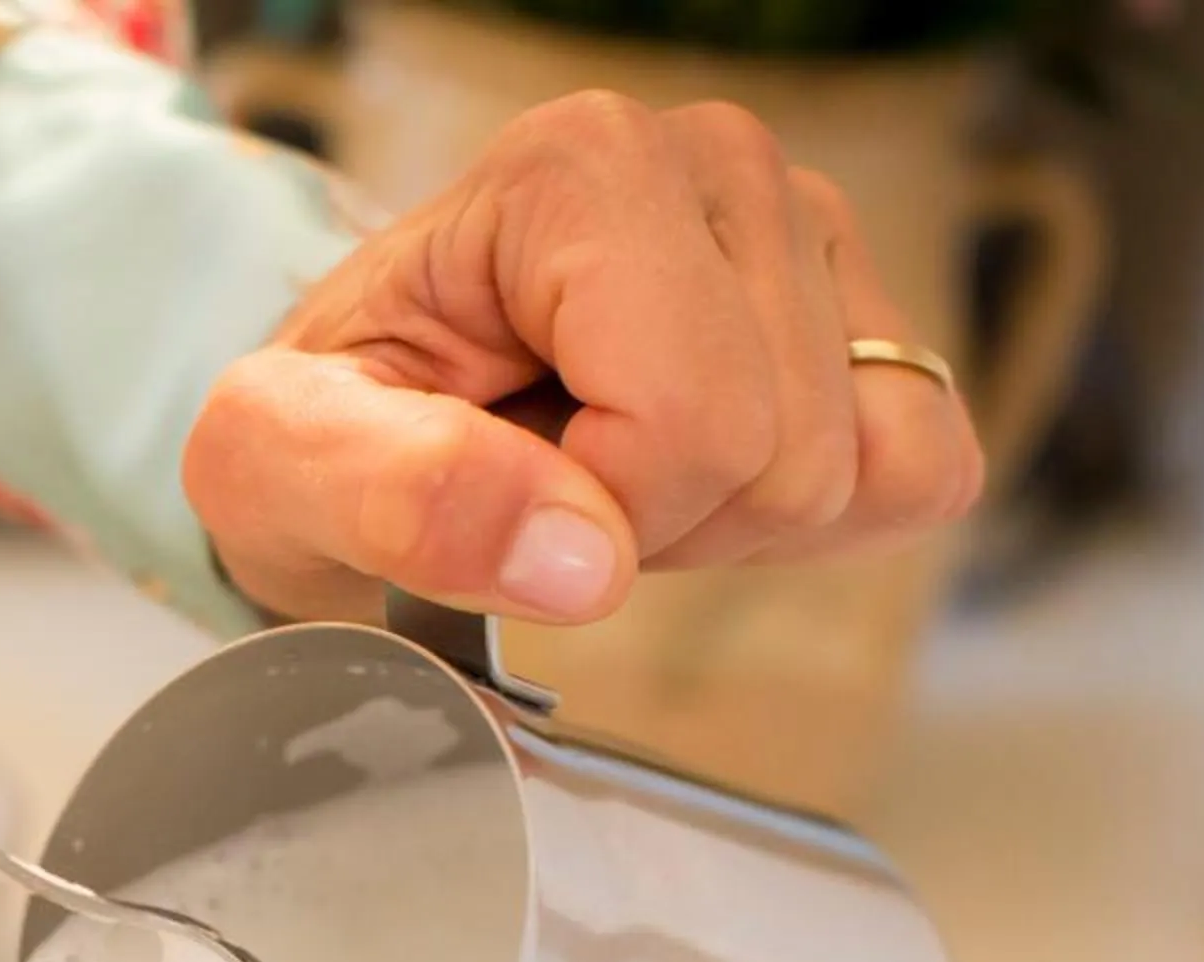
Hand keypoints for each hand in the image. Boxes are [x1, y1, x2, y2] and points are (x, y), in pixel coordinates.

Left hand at [184, 94, 985, 625]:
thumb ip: (400, 499)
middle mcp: (714, 162)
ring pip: (856, 471)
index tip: (506, 494)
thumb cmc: (321, 435)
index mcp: (579, 168)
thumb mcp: (279, 471)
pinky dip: (816, 524)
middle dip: (664, 524)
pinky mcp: (867, 309)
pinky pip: (923, 470)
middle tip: (550, 486)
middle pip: (784, 452)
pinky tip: (695, 480)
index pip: (692, 419)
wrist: (353, 427)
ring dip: (722, 525)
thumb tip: (584, 557)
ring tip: (603, 470)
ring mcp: (808, 227)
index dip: (604, 517)